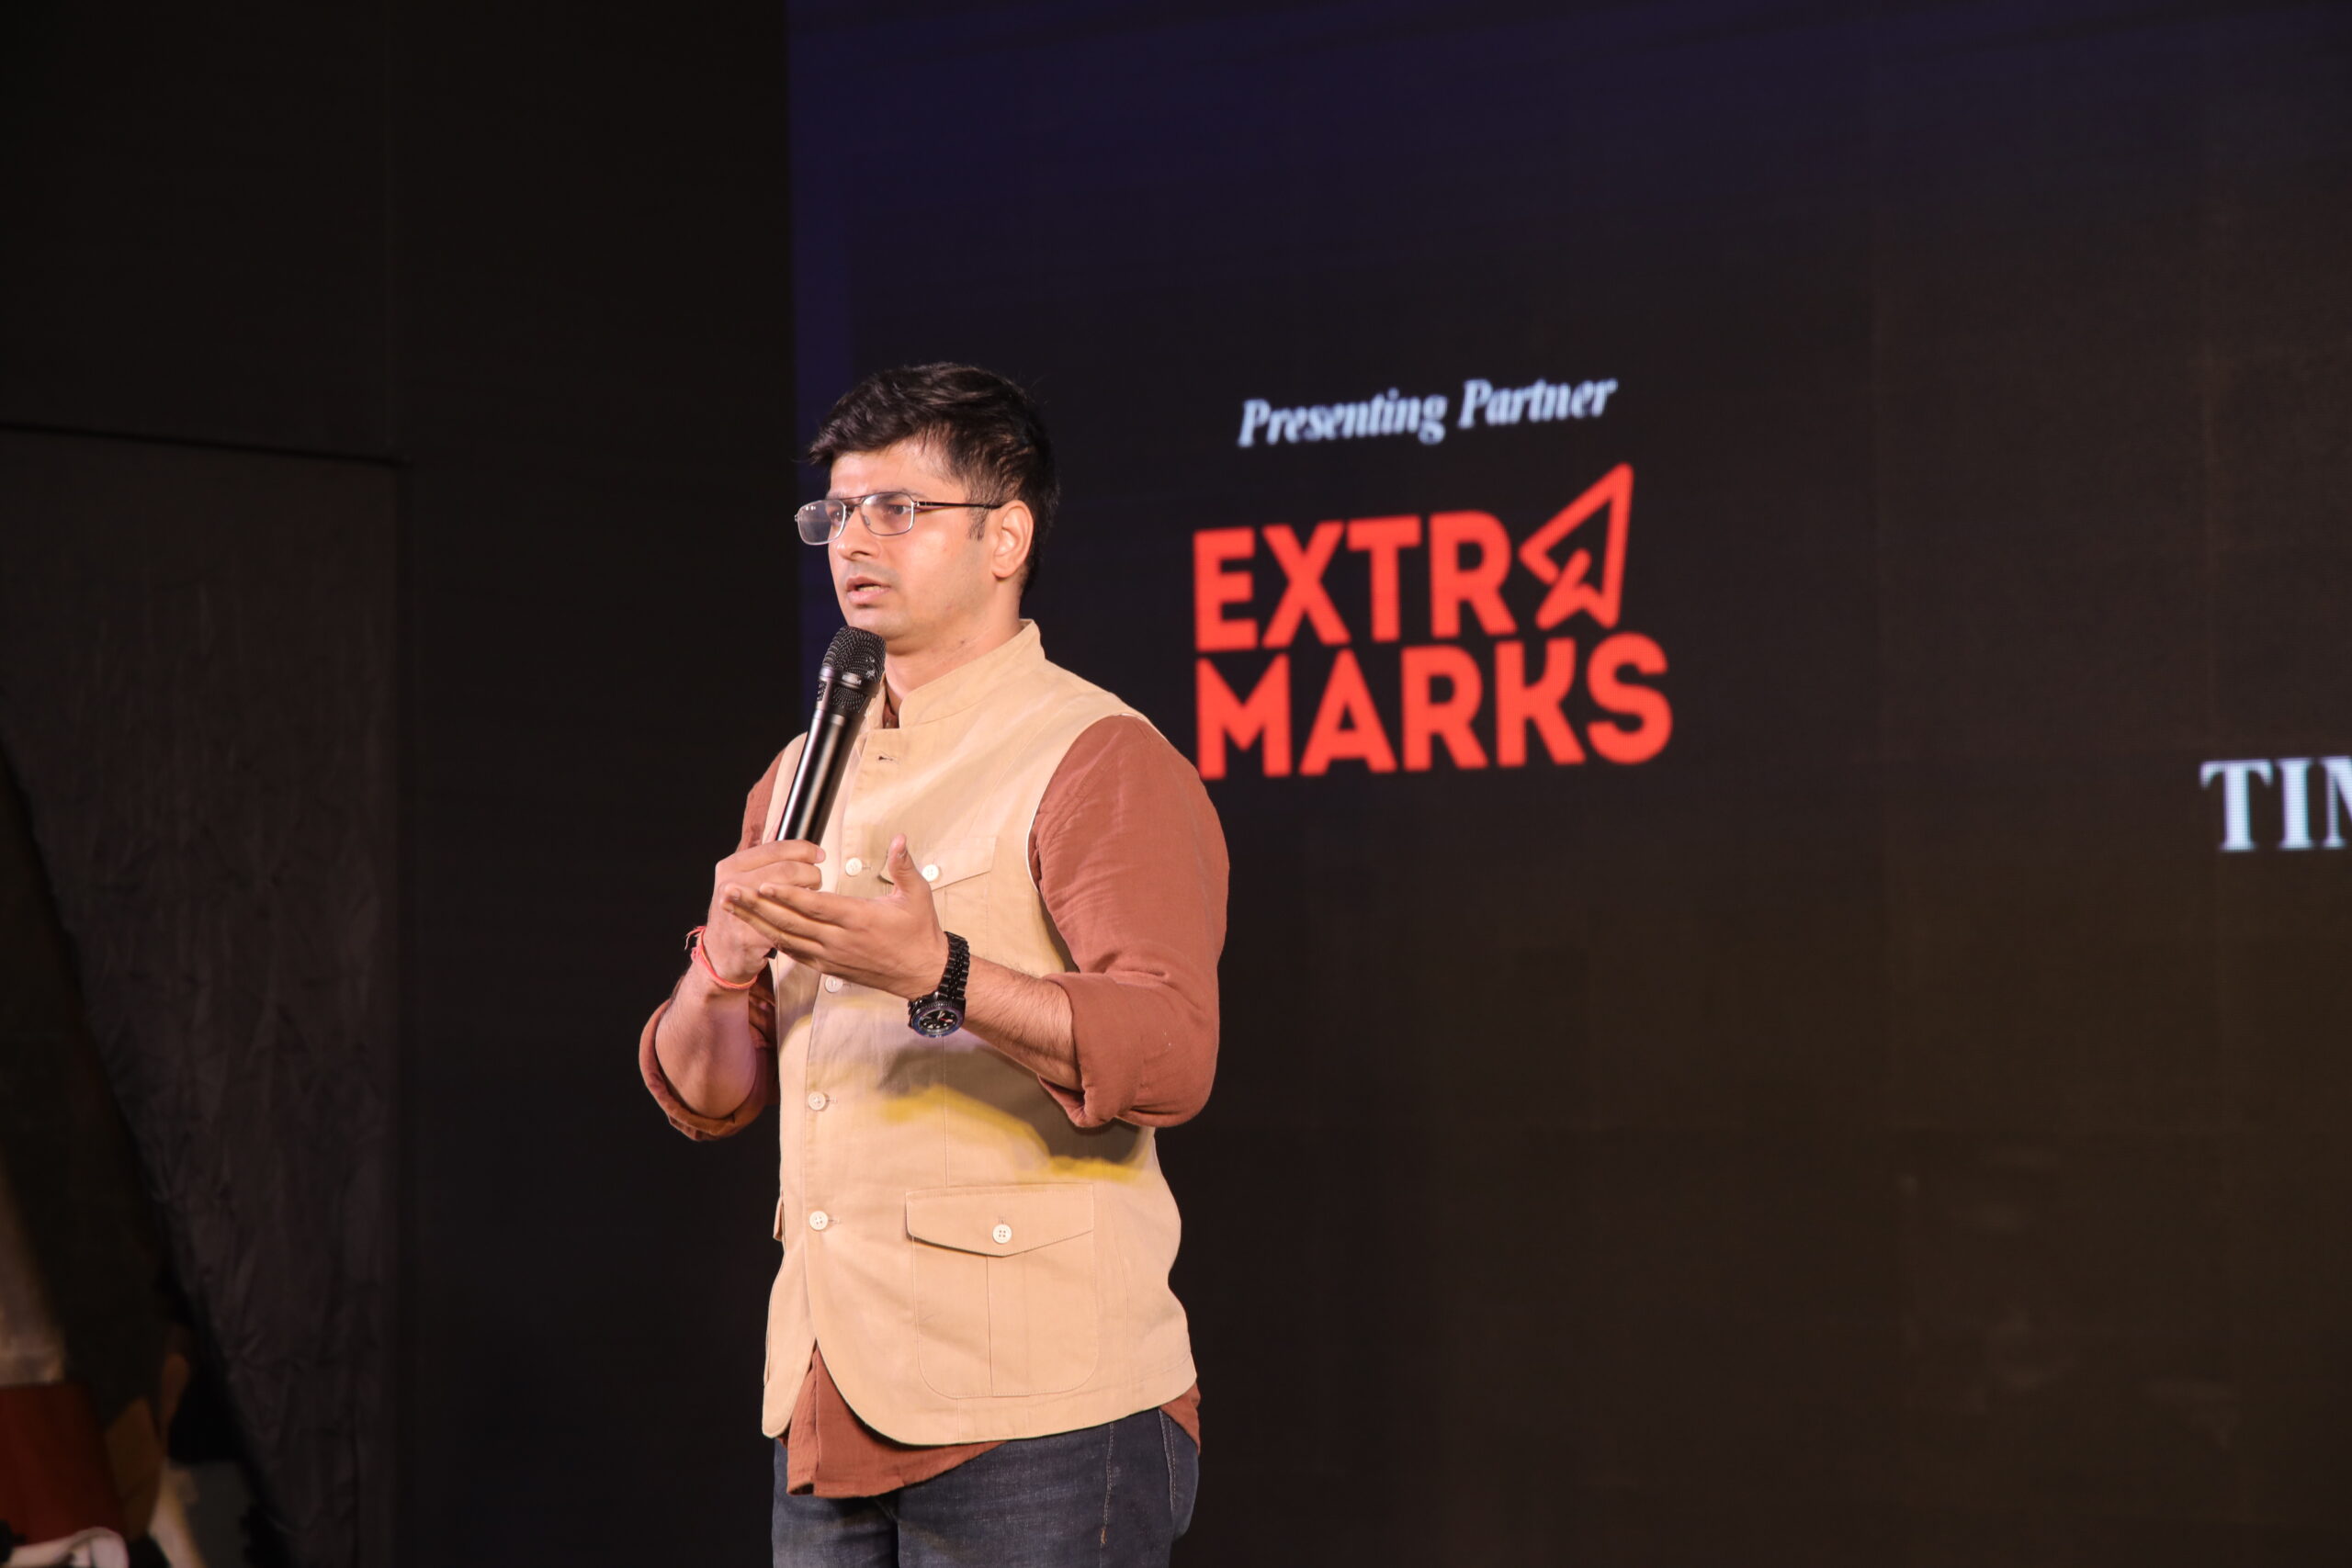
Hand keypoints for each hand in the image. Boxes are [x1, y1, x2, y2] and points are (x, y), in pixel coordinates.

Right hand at [701, 839, 824, 982]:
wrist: (721, 951)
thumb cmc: (738, 910)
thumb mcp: (742, 875)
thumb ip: (763, 852)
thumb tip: (779, 823)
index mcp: (732, 866)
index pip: (776, 848)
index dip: (803, 849)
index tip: (818, 854)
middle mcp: (732, 885)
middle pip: (787, 869)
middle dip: (810, 873)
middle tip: (815, 880)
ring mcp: (740, 910)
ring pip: (791, 894)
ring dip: (809, 894)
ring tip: (812, 895)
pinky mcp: (753, 934)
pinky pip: (788, 920)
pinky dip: (803, 915)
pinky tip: (805, 915)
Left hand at [724, 833, 949, 999]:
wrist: (922, 973)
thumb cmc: (919, 933)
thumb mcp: (917, 895)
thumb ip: (904, 866)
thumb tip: (899, 840)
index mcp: (859, 919)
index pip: (816, 907)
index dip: (788, 896)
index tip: (763, 885)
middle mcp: (839, 940)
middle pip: (791, 923)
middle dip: (757, 907)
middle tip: (730, 892)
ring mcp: (830, 956)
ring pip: (786, 939)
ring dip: (757, 922)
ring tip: (732, 907)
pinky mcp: (827, 968)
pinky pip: (794, 953)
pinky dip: (773, 939)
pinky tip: (756, 927)